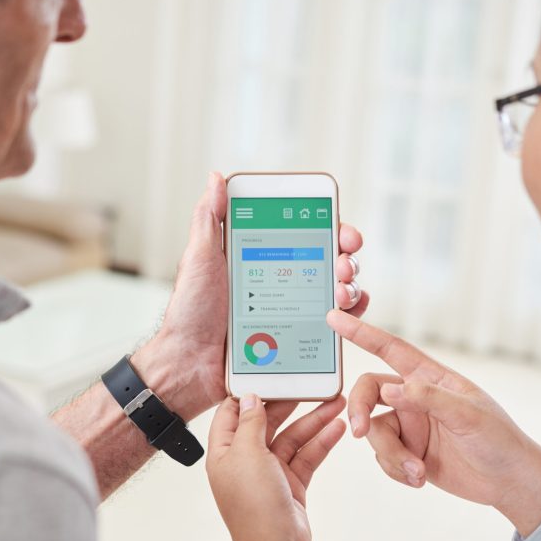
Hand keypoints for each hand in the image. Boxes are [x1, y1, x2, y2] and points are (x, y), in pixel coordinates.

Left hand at [134, 173, 368, 420]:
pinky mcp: (297, 340)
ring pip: (337, 291)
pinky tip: (343, 314)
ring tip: (341, 291)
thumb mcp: (199, 258)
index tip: (343, 230)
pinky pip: (332, 328)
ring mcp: (292, 310)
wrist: (189, 362)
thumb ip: (210, 219)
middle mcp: (283, 281)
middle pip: (330, 261)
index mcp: (263, 256)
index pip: (306, 234)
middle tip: (343, 263)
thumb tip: (216, 178)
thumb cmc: (190, 311)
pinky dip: (347, 318)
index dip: (332, 227)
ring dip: (350, 286)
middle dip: (346, 257)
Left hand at [207, 395, 345, 540]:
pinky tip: (337, 428)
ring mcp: (268, 472)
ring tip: (337, 403)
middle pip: (267, 422)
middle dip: (290, 403)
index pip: (233, 412)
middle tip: (311, 384)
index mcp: (223, 452)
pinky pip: (306, 456)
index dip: (250, 392)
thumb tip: (251, 398)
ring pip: (292, 438)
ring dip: (313, 421)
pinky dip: (321, 442)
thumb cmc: (254, 506)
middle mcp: (244, 460)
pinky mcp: (290, 484)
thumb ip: (251, 423)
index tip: (269, 372)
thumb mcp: (248, 454)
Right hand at [327, 310, 540, 537]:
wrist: (508, 482)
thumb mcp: (469, 415)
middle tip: (360, 432)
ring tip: (418, 472)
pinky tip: (420, 478)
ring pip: (374, 432)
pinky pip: (382, 457)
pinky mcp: (406, 452)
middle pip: (368, 392)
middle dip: (359, 411)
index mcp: (429, 377)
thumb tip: (388, 390)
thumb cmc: (498, 439)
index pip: (390, 348)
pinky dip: (396, 470)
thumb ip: (427, 398)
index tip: (335, 317)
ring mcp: (408, 425)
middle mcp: (413, 398)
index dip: (361, 332)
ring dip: (390, 455)